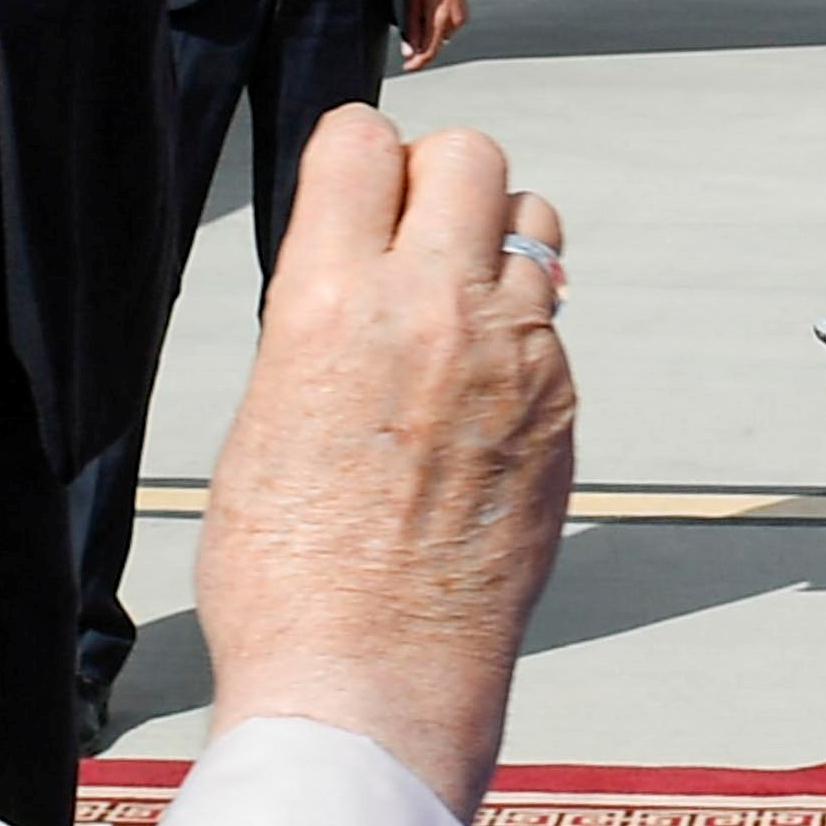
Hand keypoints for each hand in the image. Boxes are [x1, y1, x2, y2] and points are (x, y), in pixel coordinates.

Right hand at [196, 112, 573, 816]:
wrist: (366, 684)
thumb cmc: (291, 582)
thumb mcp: (263, 418)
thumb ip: (319, 325)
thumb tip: (353, 285)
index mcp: (332, 302)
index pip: (361, 140)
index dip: (357, 157)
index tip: (356, 186)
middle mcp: (434, 310)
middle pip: (471, 155)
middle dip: (440, 180)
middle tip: (413, 239)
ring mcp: (515, 358)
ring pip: (533, 228)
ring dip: (495, 249)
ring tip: (453, 318)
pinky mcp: (562, 413)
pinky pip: (551, 326)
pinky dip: (520, 339)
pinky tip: (477, 405)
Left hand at [395, 0, 469, 72]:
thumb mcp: (412, 1)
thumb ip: (410, 29)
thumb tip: (408, 52)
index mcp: (440, 19)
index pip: (430, 52)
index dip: (417, 63)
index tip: (408, 67)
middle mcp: (454, 22)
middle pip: (435, 45)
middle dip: (421, 46)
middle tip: (409, 34)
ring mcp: (460, 19)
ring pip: (441, 37)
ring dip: (430, 35)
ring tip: (420, 14)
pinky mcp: (463, 15)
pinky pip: (447, 28)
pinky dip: (437, 26)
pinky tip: (430, 12)